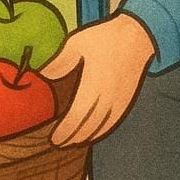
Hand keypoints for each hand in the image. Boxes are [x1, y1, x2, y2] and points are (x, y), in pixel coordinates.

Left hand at [40, 13, 156, 146]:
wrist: (137, 35)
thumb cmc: (104, 38)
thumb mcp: (77, 44)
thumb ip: (60, 62)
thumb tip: (42, 75)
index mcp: (94, 84)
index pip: (78, 116)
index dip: (66, 130)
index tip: (54, 138)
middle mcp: (108, 97)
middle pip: (89, 125)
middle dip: (73, 137)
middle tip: (59, 144)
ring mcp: (120, 100)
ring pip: (102, 126)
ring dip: (86, 137)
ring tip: (72, 142)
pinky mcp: (127, 99)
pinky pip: (114, 121)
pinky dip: (102, 131)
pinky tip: (93, 134)